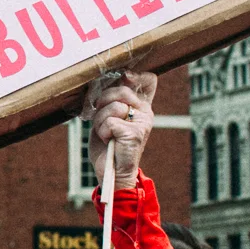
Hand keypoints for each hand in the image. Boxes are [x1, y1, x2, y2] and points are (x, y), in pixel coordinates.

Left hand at [86, 70, 156, 190]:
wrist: (112, 172)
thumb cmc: (109, 145)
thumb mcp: (109, 118)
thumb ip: (112, 100)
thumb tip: (113, 81)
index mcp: (141, 107)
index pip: (148, 81)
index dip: (133, 76)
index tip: (123, 79)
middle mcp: (145, 112)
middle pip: (122, 90)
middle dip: (104, 102)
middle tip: (104, 119)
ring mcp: (142, 122)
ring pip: (113, 106)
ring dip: (101, 120)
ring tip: (106, 133)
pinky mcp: (134, 132)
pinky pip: (109, 121)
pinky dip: (102, 131)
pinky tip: (108, 140)